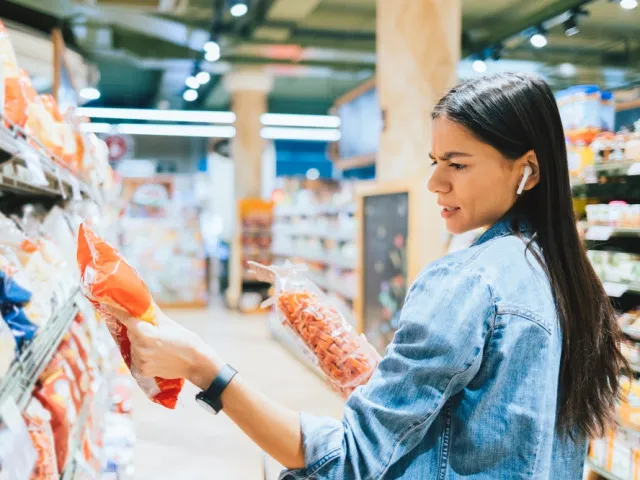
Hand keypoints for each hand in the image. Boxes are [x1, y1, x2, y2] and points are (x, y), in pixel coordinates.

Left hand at [108, 305, 222, 388]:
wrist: (196, 362)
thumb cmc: (185, 340)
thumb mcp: (169, 323)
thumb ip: (152, 312)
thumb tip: (143, 296)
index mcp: (147, 334)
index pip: (125, 319)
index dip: (116, 311)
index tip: (106, 304)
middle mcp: (140, 348)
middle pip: (131, 333)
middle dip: (137, 329)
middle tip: (152, 328)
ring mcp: (140, 361)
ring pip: (133, 346)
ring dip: (140, 342)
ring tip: (158, 344)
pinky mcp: (142, 371)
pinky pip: (137, 358)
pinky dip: (143, 354)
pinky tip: (156, 354)